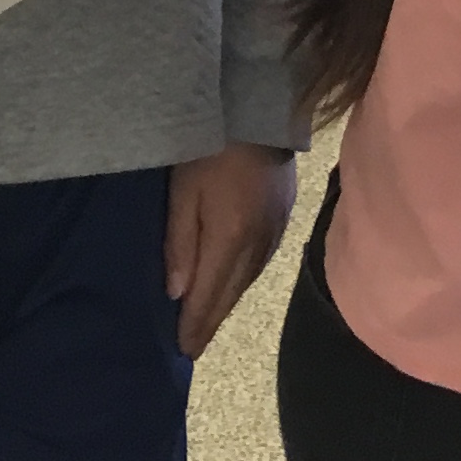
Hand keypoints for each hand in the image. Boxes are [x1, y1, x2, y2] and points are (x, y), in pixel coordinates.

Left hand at [166, 144, 296, 355]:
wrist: (260, 109)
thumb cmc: (210, 145)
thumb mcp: (183, 191)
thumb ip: (180, 242)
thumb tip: (177, 293)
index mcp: (231, 239)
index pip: (210, 295)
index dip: (196, 324)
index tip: (184, 350)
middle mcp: (258, 244)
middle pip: (232, 293)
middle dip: (211, 320)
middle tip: (194, 345)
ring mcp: (275, 231)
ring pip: (248, 280)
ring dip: (228, 302)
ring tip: (209, 320)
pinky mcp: (283, 216)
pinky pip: (260, 262)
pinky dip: (243, 280)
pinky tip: (234, 283)